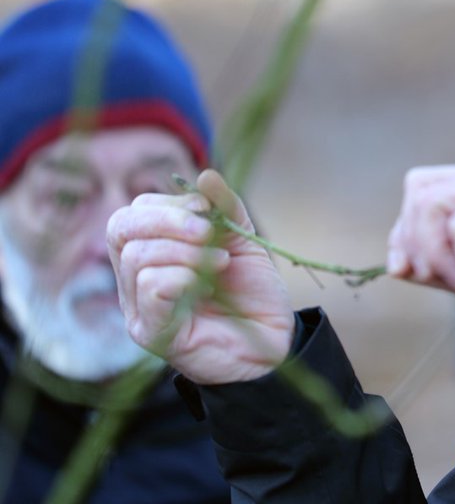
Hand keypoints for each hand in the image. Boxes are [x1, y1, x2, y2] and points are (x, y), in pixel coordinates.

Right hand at [106, 169, 294, 383]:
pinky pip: (150, 288)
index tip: (207, 211)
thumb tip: (205, 175)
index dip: (169, 205)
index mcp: (151, 253)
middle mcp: (134, 280)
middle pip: (121, 229)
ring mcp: (138, 307)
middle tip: (209, 233)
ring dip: (185, 252)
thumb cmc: (251, 292)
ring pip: (137, 257)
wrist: (272, 341)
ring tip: (220, 263)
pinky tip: (207, 284)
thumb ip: (224, 207)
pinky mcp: (151, 332)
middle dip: (169, 221)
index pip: (133, 214)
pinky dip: (182, 275)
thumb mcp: (241, 239)